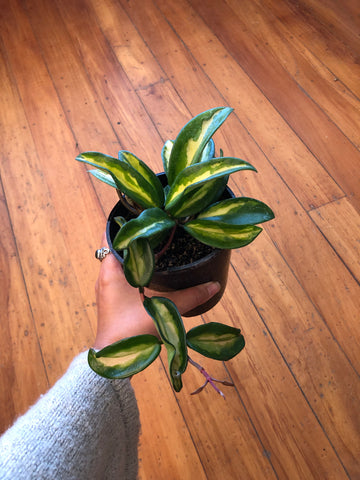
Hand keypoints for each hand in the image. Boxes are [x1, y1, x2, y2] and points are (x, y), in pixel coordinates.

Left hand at [93, 234, 219, 348]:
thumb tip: (214, 285)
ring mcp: (107, 288)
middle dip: (135, 238)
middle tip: (157, 228)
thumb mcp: (163, 309)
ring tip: (157, 244)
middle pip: (117, 247)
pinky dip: (134, 269)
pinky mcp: (112, 299)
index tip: (144, 215)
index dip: (126, 224)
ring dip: (134, 254)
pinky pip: (121, 275)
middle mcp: (105, 276)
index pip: (112, 236)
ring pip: (119, 262)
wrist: (113, 358)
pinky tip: (151, 271)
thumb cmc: (130, 330)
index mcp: (111, 271)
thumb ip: (189, 297)